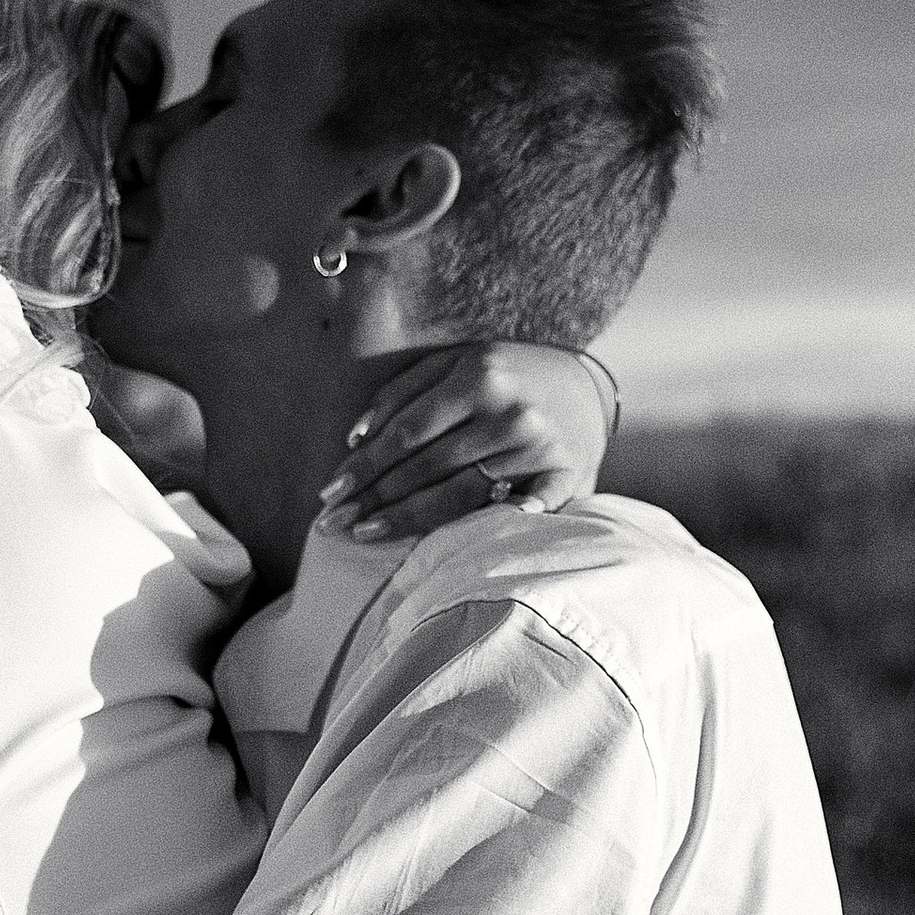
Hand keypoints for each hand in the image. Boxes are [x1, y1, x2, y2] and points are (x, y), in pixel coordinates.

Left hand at [316, 343, 616, 542]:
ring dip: (407, 519)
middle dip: (373, 498)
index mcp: (479, 375)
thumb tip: (355, 437)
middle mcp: (510, 412)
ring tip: (364, 534)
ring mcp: (540, 447)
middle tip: (331, 525)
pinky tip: (459, 552)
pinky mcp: (567, 476)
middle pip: (427, 466)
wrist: (586, 385)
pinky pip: (523, 510)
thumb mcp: (456, 363)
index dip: (365, 466)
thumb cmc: (505, 376)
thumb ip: (403, 391)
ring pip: (461, 494)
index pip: (407, 432)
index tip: (329, 494)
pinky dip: (497, 526)